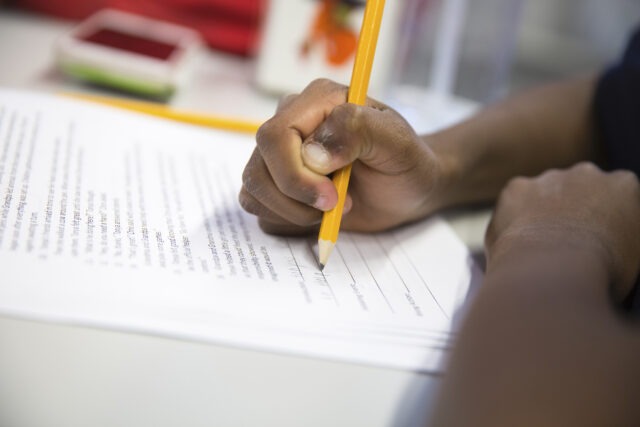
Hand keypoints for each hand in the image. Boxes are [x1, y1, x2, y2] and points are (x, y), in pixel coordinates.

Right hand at [239, 79, 446, 234]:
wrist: (407, 189)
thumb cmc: (405, 162)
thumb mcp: (397, 142)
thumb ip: (359, 131)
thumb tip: (311, 154)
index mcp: (316, 102)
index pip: (274, 136)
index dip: (296, 175)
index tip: (333, 198)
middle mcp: (291, 125)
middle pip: (258, 168)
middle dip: (296, 199)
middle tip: (338, 206)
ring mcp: (279, 156)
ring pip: (253, 191)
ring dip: (292, 213)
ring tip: (332, 210)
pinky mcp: (277, 185)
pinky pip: (258, 208)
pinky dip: (286, 221)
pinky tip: (317, 215)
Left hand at [485, 162, 639, 296]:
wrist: (555, 268)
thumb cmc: (602, 271)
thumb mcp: (631, 255)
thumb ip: (622, 238)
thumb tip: (609, 244)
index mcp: (623, 185)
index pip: (616, 196)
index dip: (605, 220)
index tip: (596, 240)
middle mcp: (587, 173)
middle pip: (579, 188)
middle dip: (573, 209)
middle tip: (565, 242)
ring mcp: (549, 178)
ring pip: (544, 192)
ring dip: (542, 211)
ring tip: (539, 247)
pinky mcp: (517, 188)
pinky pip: (514, 201)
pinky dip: (514, 218)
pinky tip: (517, 242)